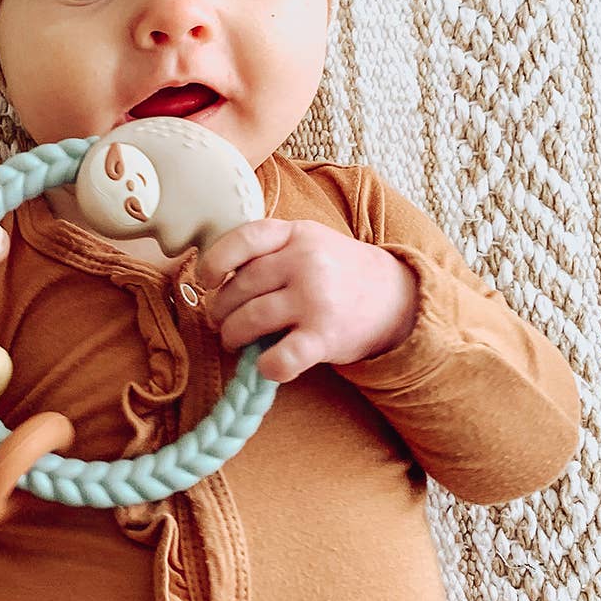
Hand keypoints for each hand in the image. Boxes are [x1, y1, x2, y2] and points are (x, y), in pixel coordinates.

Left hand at [197, 219, 419, 382]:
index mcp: (296, 234)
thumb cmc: (337, 270)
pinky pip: (281, 357)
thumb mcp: (307, 242)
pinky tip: (264, 366)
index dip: (215, 260)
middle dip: (221, 310)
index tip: (206, 280)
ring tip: (235, 341)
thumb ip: (268, 251)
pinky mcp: (325, 336)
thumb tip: (217, 281)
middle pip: (240, 288)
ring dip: (233, 336)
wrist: (394, 298)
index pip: (245, 239)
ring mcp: (315, 299)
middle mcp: (305, 262)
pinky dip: (266, 366)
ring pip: (250, 320)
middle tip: (222, 322)